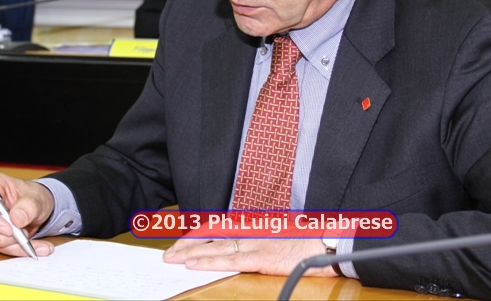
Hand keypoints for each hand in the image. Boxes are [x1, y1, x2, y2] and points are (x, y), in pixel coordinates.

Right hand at [0, 172, 55, 257]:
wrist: (37, 208)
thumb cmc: (33, 197)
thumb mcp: (37, 198)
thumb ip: (29, 206)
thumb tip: (16, 219)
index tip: (8, 229)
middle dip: (1, 237)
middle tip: (23, 235)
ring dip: (10, 245)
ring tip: (30, 241)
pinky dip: (14, 250)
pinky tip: (30, 248)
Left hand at [163, 236, 338, 276]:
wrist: (323, 243)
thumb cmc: (304, 241)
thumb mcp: (275, 235)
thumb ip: (256, 238)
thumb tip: (240, 245)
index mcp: (252, 226)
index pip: (217, 228)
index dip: (196, 235)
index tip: (180, 242)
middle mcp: (248, 232)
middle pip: (210, 237)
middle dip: (187, 246)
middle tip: (168, 254)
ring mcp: (252, 244)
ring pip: (214, 248)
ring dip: (190, 254)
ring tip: (172, 259)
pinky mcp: (258, 258)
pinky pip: (228, 261)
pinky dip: (208, 262)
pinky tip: (193, 264)